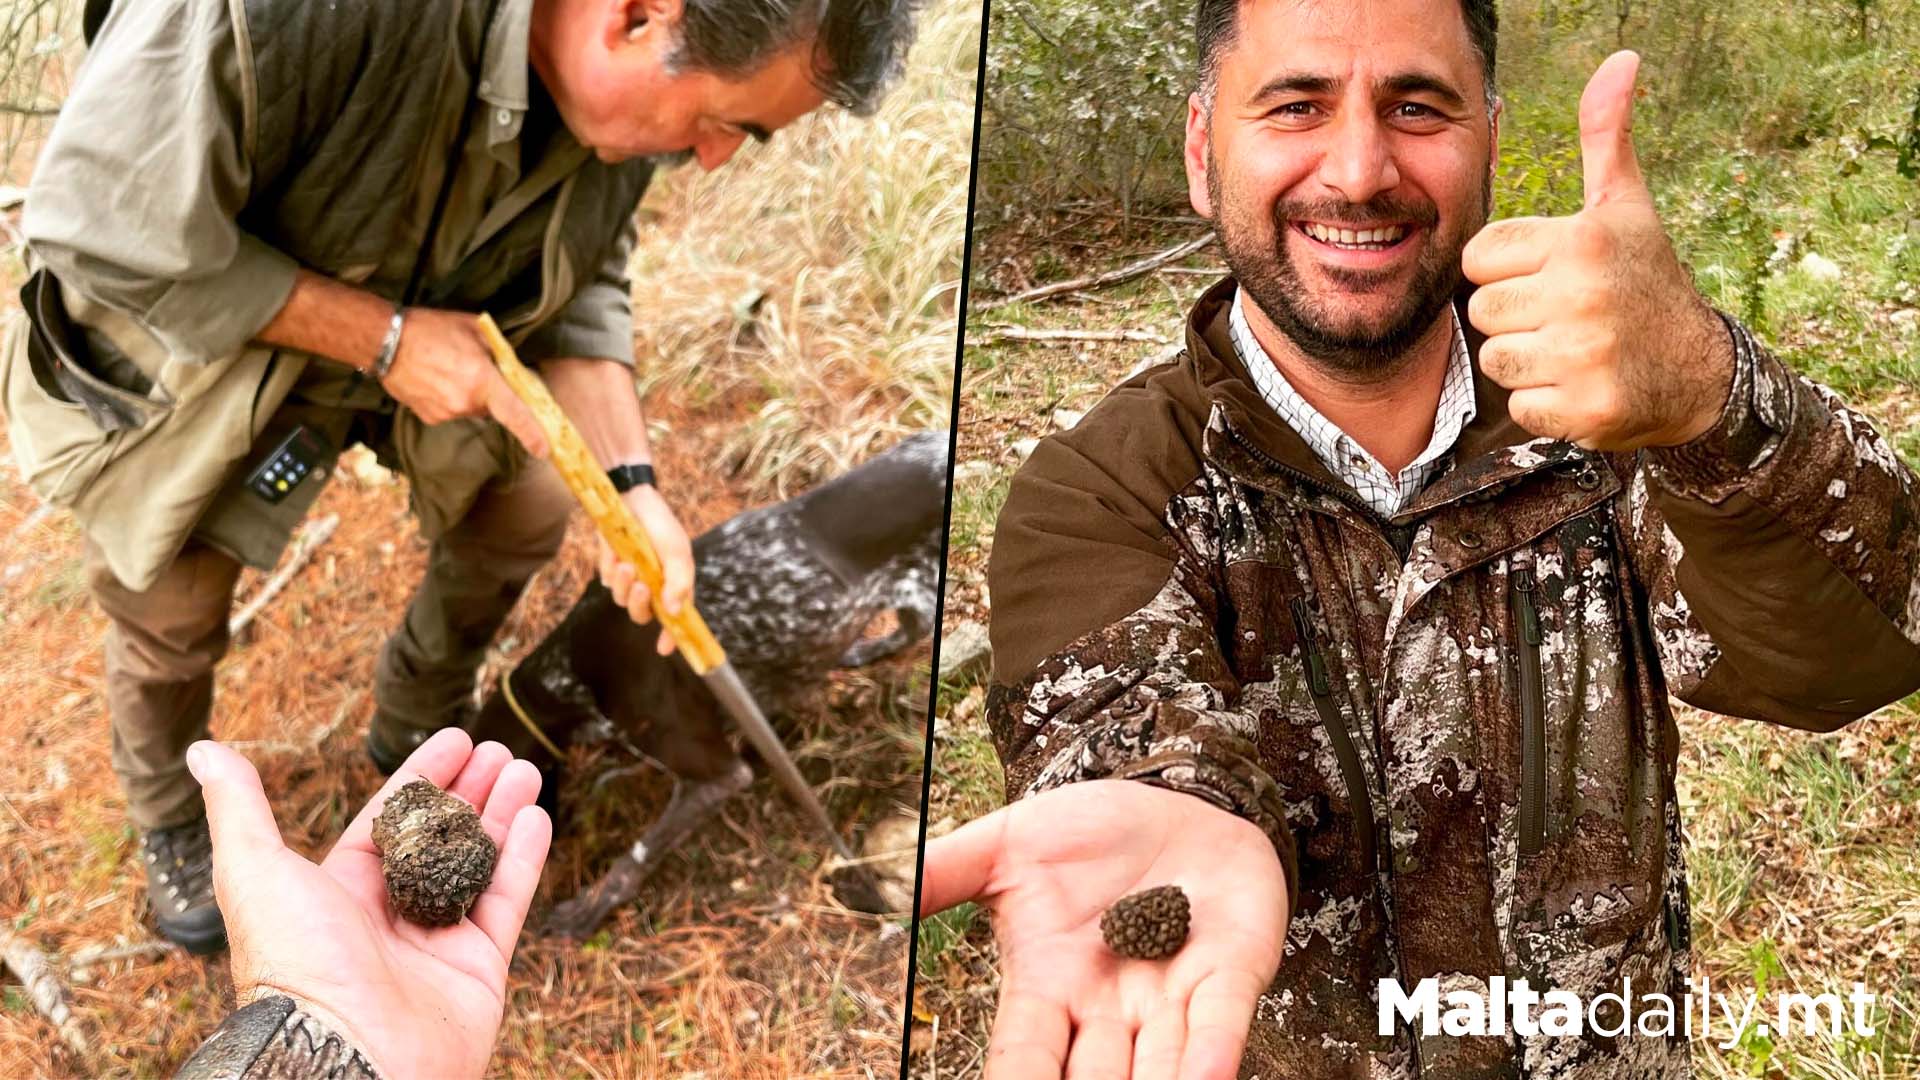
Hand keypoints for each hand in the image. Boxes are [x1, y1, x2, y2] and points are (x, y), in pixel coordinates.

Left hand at [186, 729, 551, 1079]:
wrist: (342, 1051)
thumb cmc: (292, 962)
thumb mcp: (254, 870)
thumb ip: (239, 808)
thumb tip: (203, 750)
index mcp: (340, 892)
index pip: (389, 821)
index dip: (422, 777)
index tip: (455, 741)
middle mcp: (390, 916)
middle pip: (439, 838)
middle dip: (469, 791)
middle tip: (496, 750)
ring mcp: (437, 942)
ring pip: (478, 863)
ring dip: (501, 814)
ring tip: (523, 770)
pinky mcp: (478, 968)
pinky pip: (505, 903)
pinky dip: (523, 859)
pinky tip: (536, 815)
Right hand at [381, 307, 551, 458]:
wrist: (385, 341)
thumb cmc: (431, 329)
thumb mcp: (475, 330)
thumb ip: (499, 351)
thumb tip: (513, 367)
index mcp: (482, 381)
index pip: (515, 413)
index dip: (532, 434)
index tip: (544, 450)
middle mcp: (466, 403)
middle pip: (493, 407)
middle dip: (492, 393)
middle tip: (476, 368)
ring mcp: (446, 413)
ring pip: (470, 409)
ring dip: (468, 394)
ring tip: (448, 368)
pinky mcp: (429, 417)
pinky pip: (451, 410)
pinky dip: (449, 398)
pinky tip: (435, 378)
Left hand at [597, 483, 694, 655]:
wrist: (629, 498)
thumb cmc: (659, 524)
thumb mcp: (676, 550)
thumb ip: (679, 581)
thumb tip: (675, 612)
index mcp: (675, 585)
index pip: (676, 619)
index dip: (672, 637)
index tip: (665, 649)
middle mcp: (654, 587)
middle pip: (643, 615)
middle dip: (640, 604)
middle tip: (640, 585)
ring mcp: (631, 580)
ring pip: (623, 600)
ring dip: (624, 583)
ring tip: (625, 561)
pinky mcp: (613, 569)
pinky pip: (609, 582)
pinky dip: (612, 569)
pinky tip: (616, 551)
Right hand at [920, 780, 1288, 1079]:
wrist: (1180, 798)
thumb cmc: (1092, 833)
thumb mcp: (1010, 843)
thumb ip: (948, 870)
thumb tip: (878, 886)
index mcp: (1049, 988)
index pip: (1024, 1057)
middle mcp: (1109, 1009)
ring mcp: (1172, 997)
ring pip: (1157, 1071)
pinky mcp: (1230, 973)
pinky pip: (1220, 1024)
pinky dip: (1212, 1054)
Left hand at [1461, 51, 1732, 450]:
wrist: (1698, 373)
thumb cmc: (1647, 280)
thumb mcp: (1626, 205)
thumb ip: (1606, 136)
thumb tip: (1621, 60)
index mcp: (1581, 240)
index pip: (1479, 256)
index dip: (1508, 268)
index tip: (1552, 273)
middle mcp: (1583, 295)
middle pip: (1482, 309)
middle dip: (1515, 316)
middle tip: (1565, 315)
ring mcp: (1585, 356)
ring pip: (1495, 359)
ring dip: (1526, 361)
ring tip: (1572, 348)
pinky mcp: (1585, 410)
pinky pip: (1519, 406)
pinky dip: (1544, 403)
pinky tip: (1580, 384)